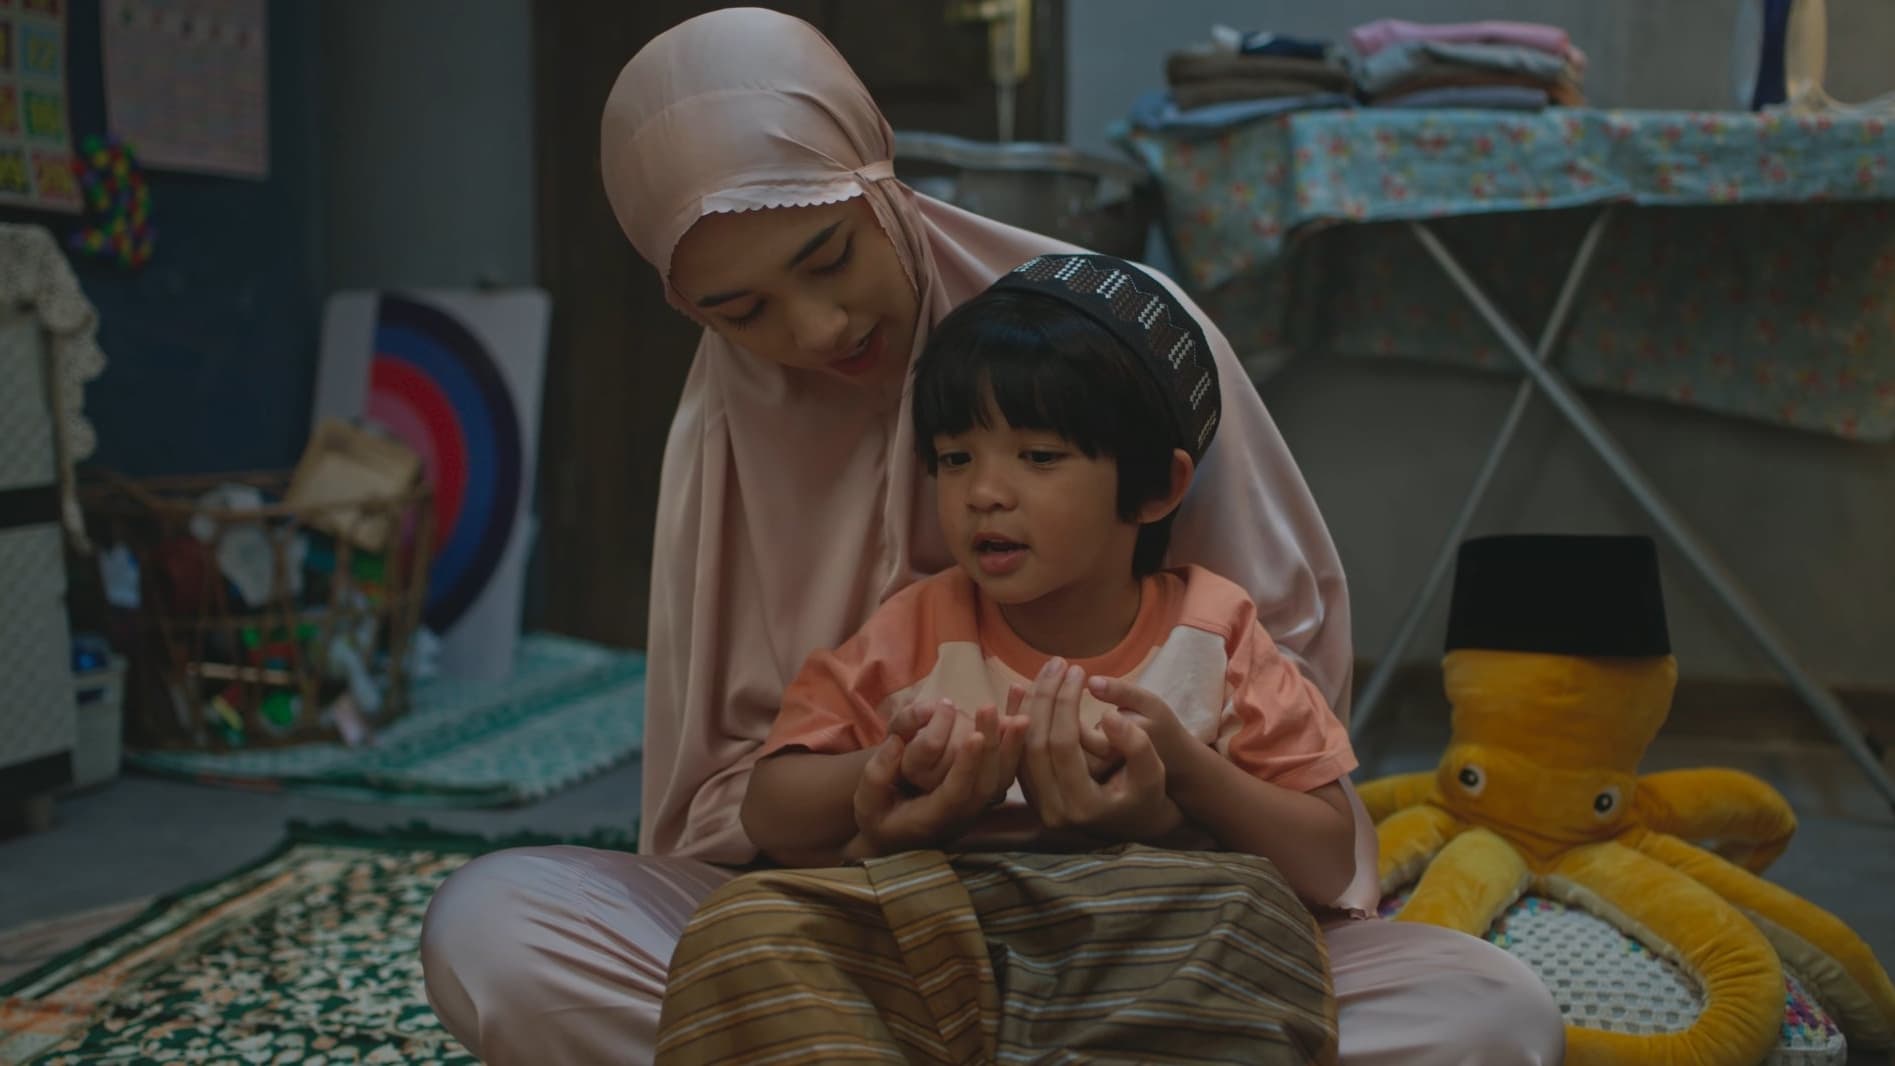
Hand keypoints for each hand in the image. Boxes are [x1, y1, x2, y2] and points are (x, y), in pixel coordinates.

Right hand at [852, 704, 1025, 855]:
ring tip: (1019, 711)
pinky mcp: (985, 789)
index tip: (974, 735)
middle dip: (992, 744)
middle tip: (989, 708)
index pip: (957, 792)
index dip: (967, 764)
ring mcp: (979, 803)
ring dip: (1014, 744)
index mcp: (935, 818)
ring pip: (1004, 776)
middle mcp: (964, 813)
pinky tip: (1021, 711)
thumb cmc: (879, 815)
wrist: (896, 832)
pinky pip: (1007, 766)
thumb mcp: (866, 801)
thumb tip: (896, 743)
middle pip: (987, 781)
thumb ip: (877, 776)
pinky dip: (1018, 741)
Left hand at [1017, 658, 1181, 842]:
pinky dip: (1018, 719)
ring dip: (1028, 704)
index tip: (1078, 671)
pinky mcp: (1030, 794)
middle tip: (1058, 663)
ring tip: (1043, 671)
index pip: (1063, 744)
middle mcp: (1053, 809)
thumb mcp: (1155, 771)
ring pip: (1021, 747)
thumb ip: (1137, 746)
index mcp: (1082, 805)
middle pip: (1036, 743)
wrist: (1134, 822)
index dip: (1066, 703)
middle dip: (1045, 697)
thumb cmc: (1147, 793)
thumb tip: (1108, 717)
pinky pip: (1017, 752)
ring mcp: (1037, 804)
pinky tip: (1021, 688)